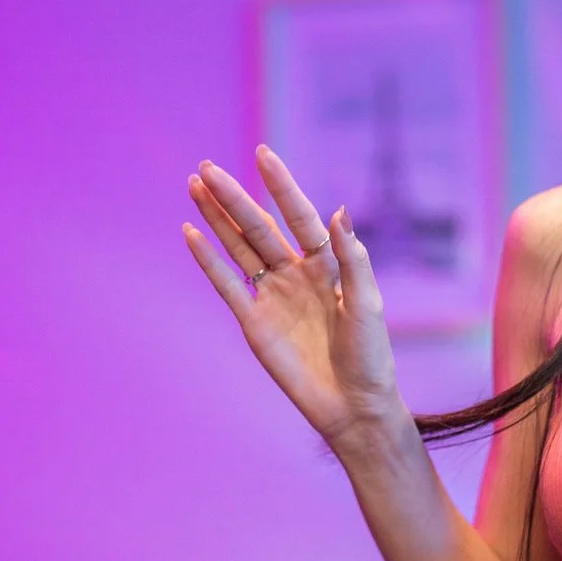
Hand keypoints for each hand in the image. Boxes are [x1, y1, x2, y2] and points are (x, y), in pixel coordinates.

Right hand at [182, 145, 402, 445]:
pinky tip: (191, 233)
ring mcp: (272, 297)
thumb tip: (338, 211)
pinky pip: (227, 285)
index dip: (281, 186)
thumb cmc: (370, 355)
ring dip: (217, 218)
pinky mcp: (254, 324)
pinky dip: (208, 260)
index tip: (263, 154)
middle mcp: (296, 274)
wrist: (353, 405)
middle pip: (258, 227)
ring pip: (238, 248)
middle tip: (208, 166)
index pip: (299, 216)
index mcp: (327, 265)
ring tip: (195, 186)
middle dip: (234, 197)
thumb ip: (352, 258)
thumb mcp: (368, 303)